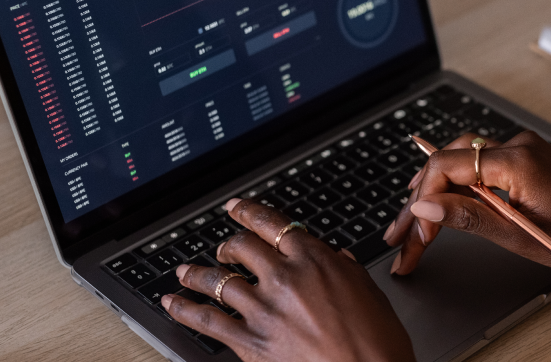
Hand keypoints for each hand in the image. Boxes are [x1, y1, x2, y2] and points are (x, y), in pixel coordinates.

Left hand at [161, 198, 415, 361]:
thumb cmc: (378, 341)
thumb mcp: (369, 292)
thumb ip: (345, 270)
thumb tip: (336, 257)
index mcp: (315, 259)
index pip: (273, 224)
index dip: (249, 212)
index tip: (236, 207)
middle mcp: (285, 278)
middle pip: (242, 247)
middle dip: (228, 244)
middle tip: (222, 246)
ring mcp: (264, 310)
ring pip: (218, 280)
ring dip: (197, 274)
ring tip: (185, 272)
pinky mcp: (251, 342)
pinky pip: (208, 321)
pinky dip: (185, 310)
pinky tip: (173, 303)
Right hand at [384, 131, 550, 275]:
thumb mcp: (520, 236)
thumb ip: (469, 216)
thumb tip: (426, 205)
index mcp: (517, 162)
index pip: (448, 165)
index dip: (426, 198)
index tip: (418, 231)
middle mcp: (518, 145)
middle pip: (451, 161)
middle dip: (422, 196)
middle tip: (401, 233)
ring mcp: (524, 147)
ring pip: (463, 158)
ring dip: (437, 187)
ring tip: (413, 217)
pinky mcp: (528, 156)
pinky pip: (483, 161)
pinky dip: (461, 182)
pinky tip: (446, 200)